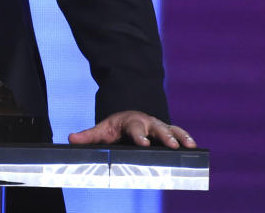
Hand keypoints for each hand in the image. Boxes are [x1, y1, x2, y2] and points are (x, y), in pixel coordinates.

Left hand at [68, 110, 195, 148]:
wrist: (129, 116)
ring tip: (189, 146)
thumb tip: (71, 139)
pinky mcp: (168, 131)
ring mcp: (159, 126)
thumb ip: (88, 136)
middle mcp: (147, 122)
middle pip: (157, 128)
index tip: (144, 143)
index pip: (135, 129)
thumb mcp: (102, 129)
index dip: (139, 136)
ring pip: (172, 129)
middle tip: (172, 146)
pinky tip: (194, 148)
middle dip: (165, 136)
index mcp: (131, 122)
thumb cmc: (116, 127)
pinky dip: (187, 139)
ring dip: (180, 137)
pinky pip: (179, 133)